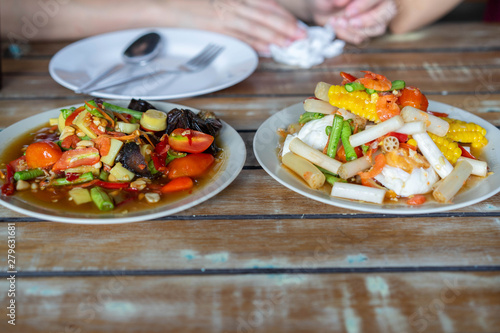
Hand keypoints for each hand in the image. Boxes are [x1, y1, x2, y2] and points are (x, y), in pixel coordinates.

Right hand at [175, 0, 306, 53]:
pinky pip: (241, 36)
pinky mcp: (216, 26)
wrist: (164, 5)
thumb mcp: (215, 3)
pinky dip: (256, 43)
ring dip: (277, 36)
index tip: (296, 25)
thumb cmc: (187, 4)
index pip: (265, 4)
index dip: (283, 15)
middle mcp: (233, 3)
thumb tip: (250, 20)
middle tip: (303, 36)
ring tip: (292, 44)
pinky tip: (268, 49)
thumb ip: (234, 9)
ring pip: (257, 25)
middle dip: (286, 26)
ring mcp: (225, 14)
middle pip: (266, 14)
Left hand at [311, 0, 396, 43]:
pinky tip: (336, 25)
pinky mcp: (366, 31)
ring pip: (378, 28)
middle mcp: (380, 3)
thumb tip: (341, 2)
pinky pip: (363, 38)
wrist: (322, 7)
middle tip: (348, 21)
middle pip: (386, 13)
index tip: (348, 12)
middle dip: (367, 20)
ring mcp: (375, 18)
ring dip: (356, 29)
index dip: (365, 5)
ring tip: (337, 22)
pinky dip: (347, 34)